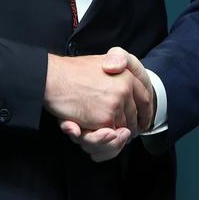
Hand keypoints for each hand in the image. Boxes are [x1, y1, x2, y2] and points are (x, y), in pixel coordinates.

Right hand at [60, 48, 155, 162]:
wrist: (53, 77)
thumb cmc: (73, 71)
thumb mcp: (102, 61)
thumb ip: (117, 66)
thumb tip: (126, 82)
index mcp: (127, 74)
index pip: (145, 98)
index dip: (145, 112)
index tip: (142, 120)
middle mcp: (125, 89)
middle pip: (136, 116)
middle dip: (131, 127)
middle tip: (125, 134)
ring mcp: (116, 104)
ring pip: (124, 128)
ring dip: (117, 136)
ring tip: (110, 135)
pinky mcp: (105, 118)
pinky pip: (111, 135)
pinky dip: (105, 138)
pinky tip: (99, 134)